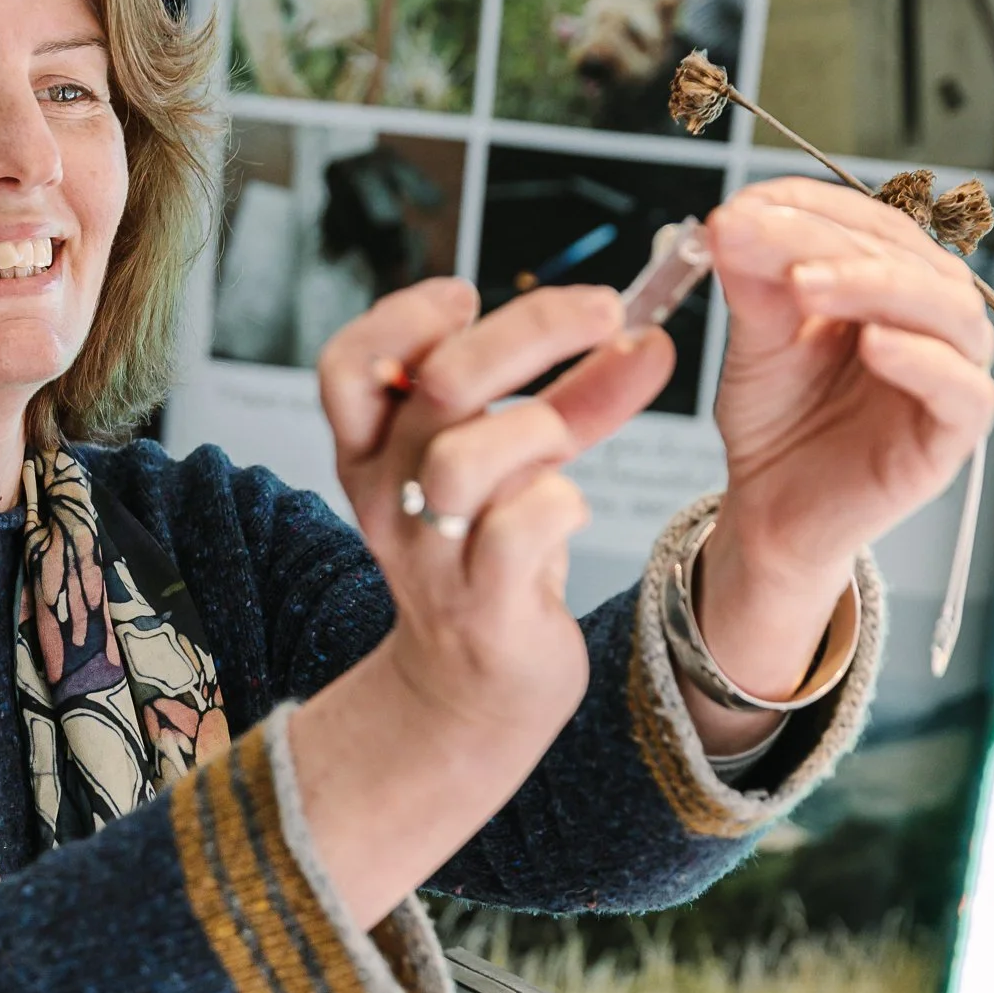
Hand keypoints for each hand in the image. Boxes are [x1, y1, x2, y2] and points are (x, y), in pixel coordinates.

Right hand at [287, 276, 675, 928]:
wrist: (472, 695)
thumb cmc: (492, 564)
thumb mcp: (514, 467)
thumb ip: (572, 398)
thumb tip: (644, 335)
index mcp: (375, 454)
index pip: (349, 366)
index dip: (405, 318)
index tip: (469, 297)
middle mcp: (388, 499)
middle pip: (434, 387)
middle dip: (530, 331)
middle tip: (606, 309)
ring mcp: (431, 557)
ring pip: (464, 460)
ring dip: (539, 426)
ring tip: (574, 436)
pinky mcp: (482, 607)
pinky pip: (518, 531)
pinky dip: (560, 504)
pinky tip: (572, 511)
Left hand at [699, 178, 993, 707]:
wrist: (769, 510)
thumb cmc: (776, 423)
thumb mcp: (755, 343)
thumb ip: (754, 284)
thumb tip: (734, 217)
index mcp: (889, 283)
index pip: (869, 223)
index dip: (813, 207)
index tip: (748, 205)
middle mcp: (929, 319)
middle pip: (911, 257)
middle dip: (837, 242)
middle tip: (768, 242)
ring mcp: (949, 374)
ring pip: (949, 311)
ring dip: (879, 286)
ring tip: (808, 282)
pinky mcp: (952, 434)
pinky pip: (964, 390)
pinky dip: (925, 361)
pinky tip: (876, 344)